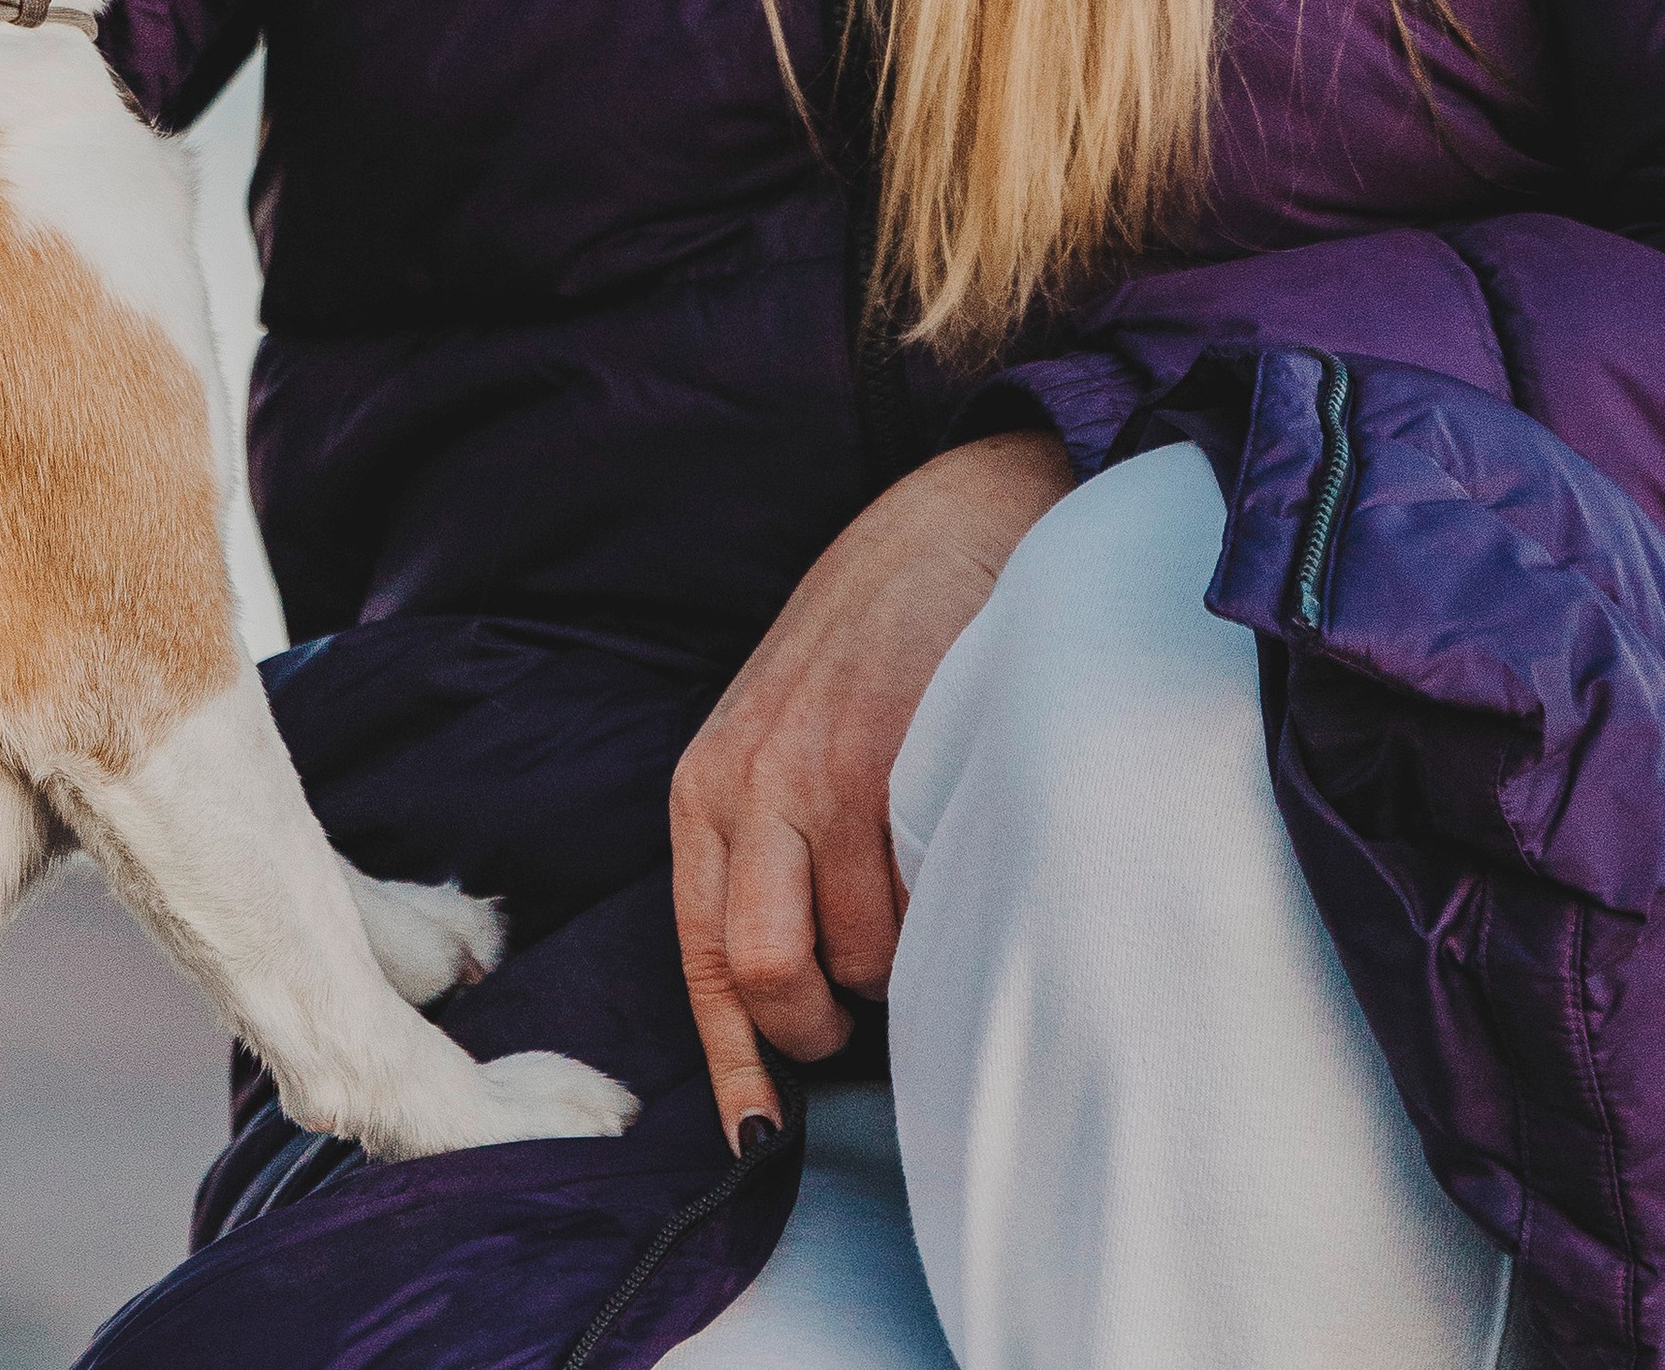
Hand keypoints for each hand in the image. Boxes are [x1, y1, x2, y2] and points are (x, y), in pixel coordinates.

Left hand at [670, 431, 1076, 1147]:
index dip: (734, 1070)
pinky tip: (964, 861)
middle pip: (761, 976)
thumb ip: (776, 845)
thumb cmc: (873, 646)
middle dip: (821, 1027)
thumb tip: (806, 998)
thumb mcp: (785, 735)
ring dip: (901, 964)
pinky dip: (944, 918)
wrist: (951, 517)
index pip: (700, 962)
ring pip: (855, 955)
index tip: (760, 1146)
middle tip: (871, 1002)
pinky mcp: (893, 761)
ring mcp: (821, 772)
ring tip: (927, 892)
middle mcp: (747, 783)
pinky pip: (917, 904)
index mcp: (707, 787)